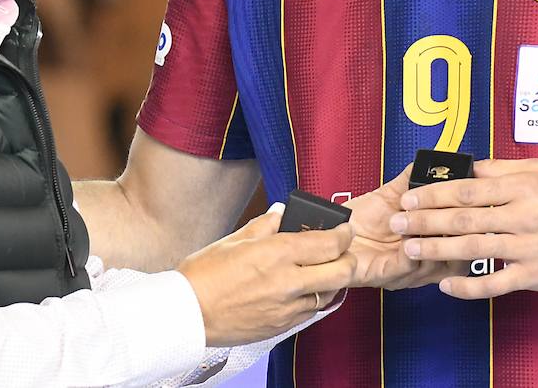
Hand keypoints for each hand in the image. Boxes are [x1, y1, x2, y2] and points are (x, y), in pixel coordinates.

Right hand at [177, 208, 355, 346]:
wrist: (187, 314)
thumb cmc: (204, 275)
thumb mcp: (234, 239)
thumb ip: (265, 225)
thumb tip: (282, 212)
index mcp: (277, 253)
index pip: (329, 243)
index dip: (344, 234)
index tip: (345, 230)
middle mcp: (288, 281)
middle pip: (342, 272)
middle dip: (350, 259)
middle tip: (345, 252)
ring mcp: (287, 307)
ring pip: (330, 295)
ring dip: (333, 282)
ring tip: (324, 271)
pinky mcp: (282, 326)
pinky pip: (311, 312)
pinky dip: (314, 300)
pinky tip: (305, 291)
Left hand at [345, 165, 459, 289]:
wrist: (331, 234)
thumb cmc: (360, 222)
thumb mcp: (392, 196)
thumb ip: (412, 180)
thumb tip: (430, 161)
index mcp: (429, 246)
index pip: (464, 242)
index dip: (469, 223)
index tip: (468, 202)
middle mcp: (422, 263)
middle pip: (458, 257)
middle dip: (458, 232)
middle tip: (453, 210)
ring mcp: (407, 272)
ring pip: (436, 262)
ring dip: (433, 238)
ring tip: (426, 218)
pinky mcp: (388, 275)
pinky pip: (408, 266)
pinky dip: (413, 250)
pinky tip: (410, 234)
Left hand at [393, 158, 537, 299]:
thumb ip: (502, 171)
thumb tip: (466, 169)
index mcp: (522, 187)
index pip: (467, 190)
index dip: (433, 195)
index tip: (408, 198)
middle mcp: (523, 217)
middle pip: (464, 219)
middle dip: (425, 222)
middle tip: (396, 225)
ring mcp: (528, 248)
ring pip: (474, 249)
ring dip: (437, 251)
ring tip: (410, 250)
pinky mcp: (535, 276)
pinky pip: (495, 284)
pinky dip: (468, 287)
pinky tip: (445, 284)